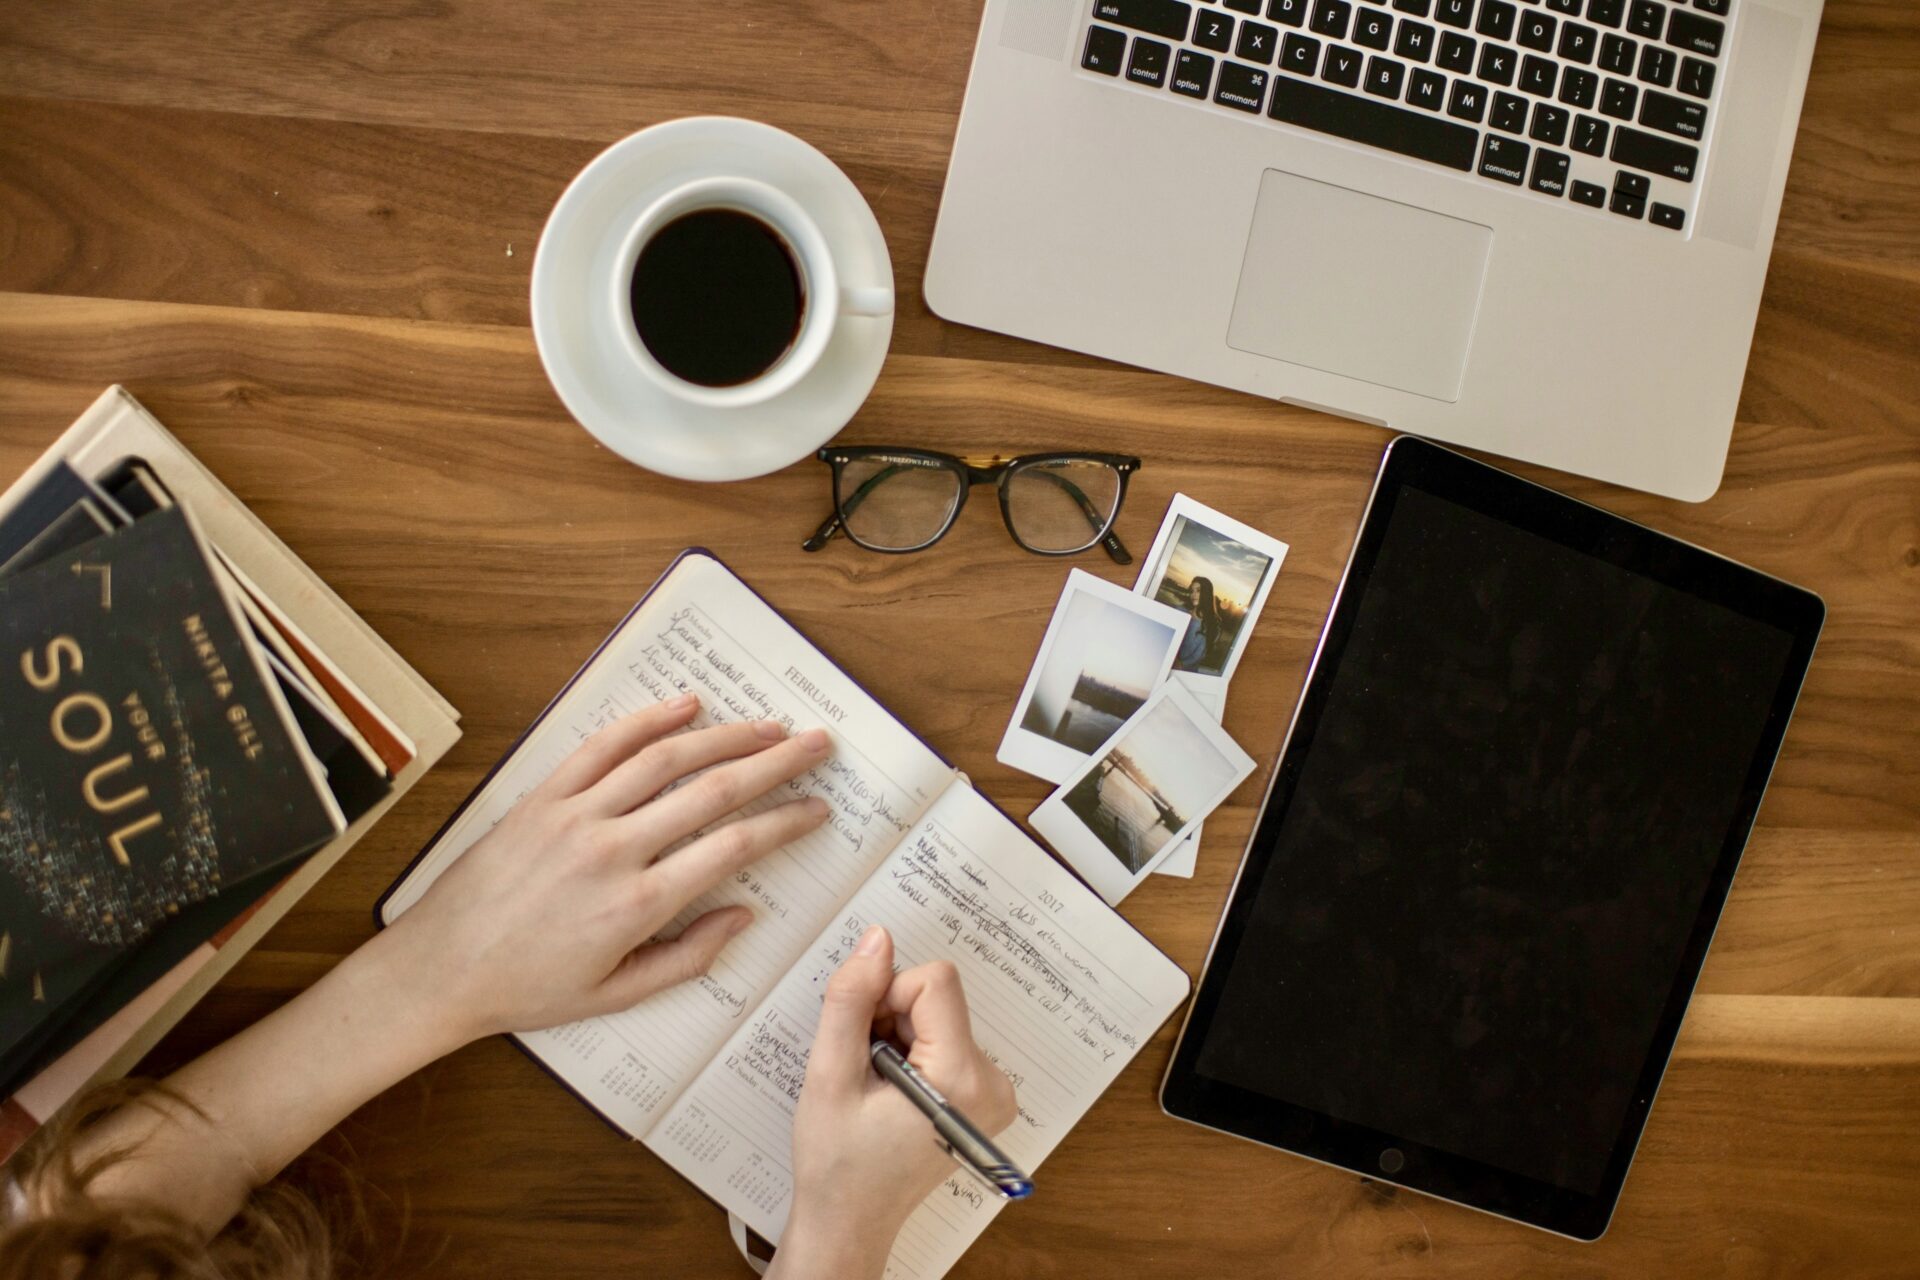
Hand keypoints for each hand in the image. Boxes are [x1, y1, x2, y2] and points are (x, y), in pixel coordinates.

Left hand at [379, 693, 830, 1047]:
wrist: (440, 969)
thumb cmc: (528, 989)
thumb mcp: (617, 995)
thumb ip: (687, 957)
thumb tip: (744, 915)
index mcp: (637, 906)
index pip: (733, 847)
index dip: (785, 823)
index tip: (817, 809)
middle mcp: (612, 850)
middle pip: (713, 791)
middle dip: (776, 763)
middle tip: (817, 745)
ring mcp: (575, 816)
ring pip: (665, 759)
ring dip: (725, 736)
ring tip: (769, 725)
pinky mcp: (543, 798)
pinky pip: (602, 747)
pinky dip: (647, 720)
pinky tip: (686, 706)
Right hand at [774, 926, 1017, 1279]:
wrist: (851, 1220)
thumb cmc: (837, 1161)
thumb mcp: (829, 1075)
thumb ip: (851, 1000)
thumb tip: (877, 939)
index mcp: (961, 1079)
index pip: (935, 982)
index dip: (887, 996)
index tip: (864, 1040)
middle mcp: (993, 1083)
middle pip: (938, 997)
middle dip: (891, 1019)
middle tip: (865, 1070)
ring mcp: (994, 1092)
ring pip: (939, 1014)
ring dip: (898, 1036)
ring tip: (876, 1086)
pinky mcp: (985, 1095)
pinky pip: (947, 1038)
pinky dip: (913, 1051)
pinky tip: (892, 1091)